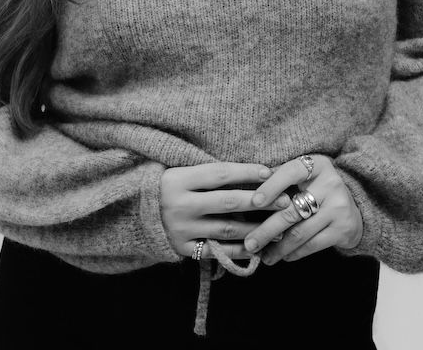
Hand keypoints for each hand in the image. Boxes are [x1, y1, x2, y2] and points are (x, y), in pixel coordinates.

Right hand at [160, 162, 292, 259]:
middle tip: (285, 200)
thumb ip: (211, 175)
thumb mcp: (182, 172)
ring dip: (256, 228)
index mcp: (178, 179)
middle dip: (260, 201)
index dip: (247, 172)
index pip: (220, 174)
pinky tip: (257, 246)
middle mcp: (179, 204)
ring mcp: (181, 229)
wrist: (137, 213)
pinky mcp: (182, 248)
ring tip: (278, 225)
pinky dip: (239, 249)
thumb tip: (254, 174)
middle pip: (228, 202)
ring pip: (227, 229)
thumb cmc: (169, 186)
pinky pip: (217, 250)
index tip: (270, 172)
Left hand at [242, 154, 362, 264]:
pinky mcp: (343, 228)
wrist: (355, 207)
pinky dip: (295, 252)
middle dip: (266, 229)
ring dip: (278, 247)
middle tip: (249, 243)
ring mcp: (338, 207)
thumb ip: (280, 178)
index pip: (291, 172)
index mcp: (317, 165)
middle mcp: (330, 183)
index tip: (253, 202)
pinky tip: (283, 256)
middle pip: (291, 209)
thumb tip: (247, 186)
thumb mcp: (305, 177)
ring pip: (300, 231)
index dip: (271, 186)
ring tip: (263, 256)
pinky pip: (312, 244)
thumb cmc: (318, 189)